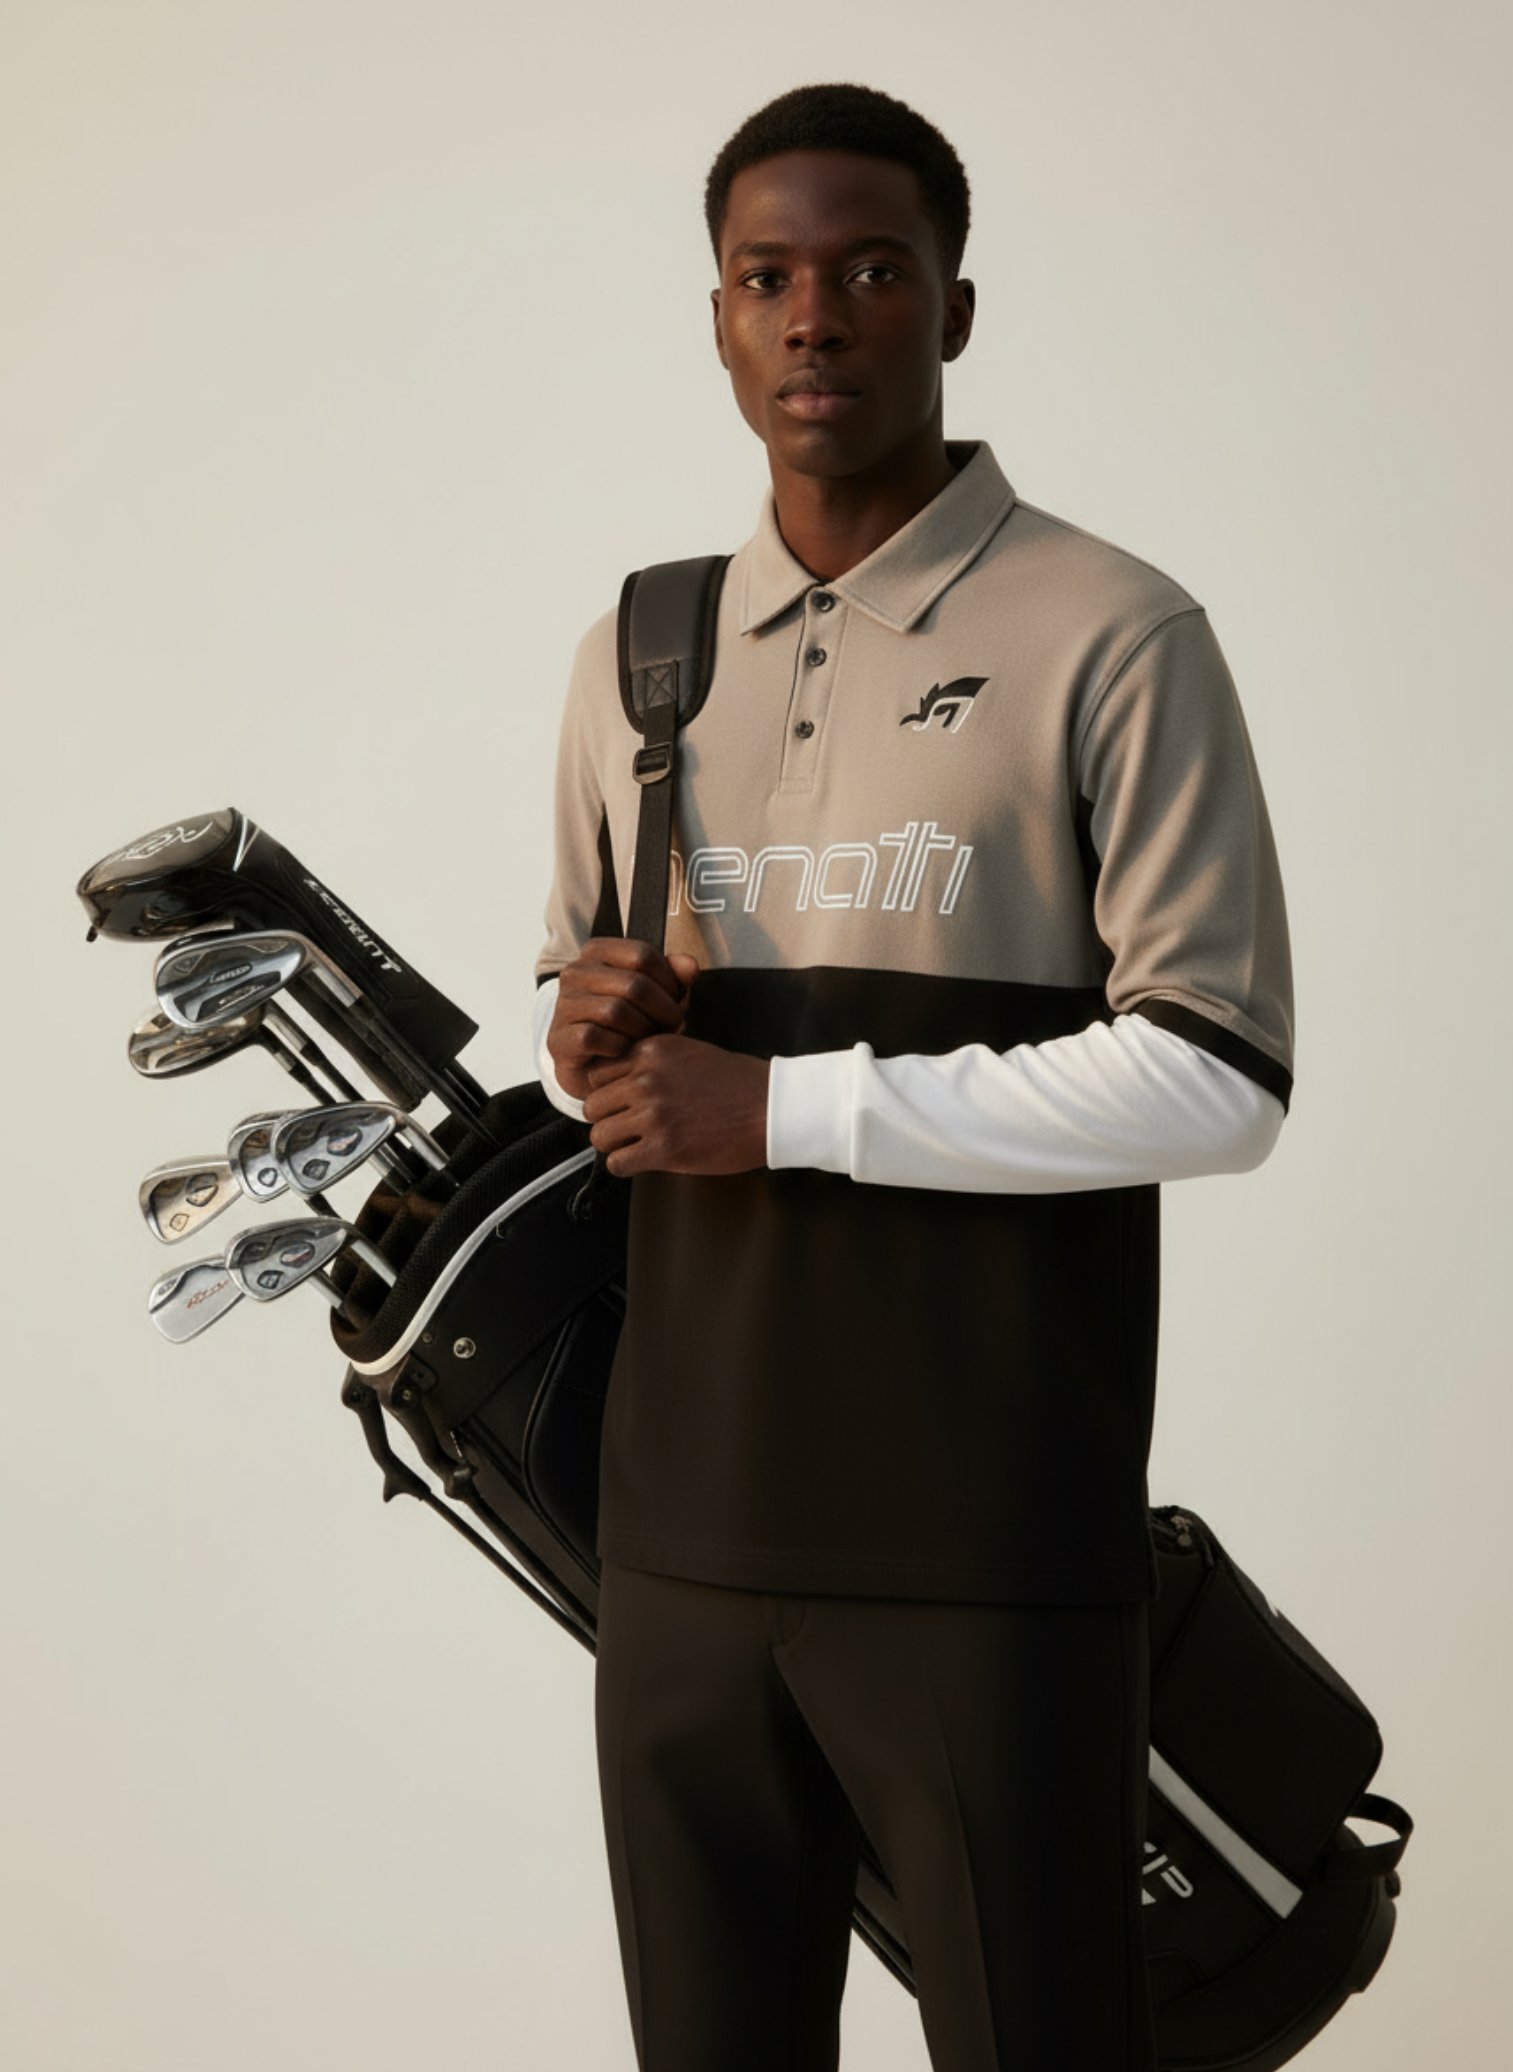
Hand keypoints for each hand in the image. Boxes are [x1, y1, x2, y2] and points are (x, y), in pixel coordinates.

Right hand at [548, 939, 700, 1099]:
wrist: (594, 1066)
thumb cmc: (629, 1025)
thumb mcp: (657, 997)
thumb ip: (675, 977)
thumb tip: (690, 966)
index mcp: (597, 952)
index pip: (642, 954)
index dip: (669, 981)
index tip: (676, 1001)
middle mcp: (575, 972)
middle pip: (634, 985)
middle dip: (662, 1010)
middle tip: (673, 1026)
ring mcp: (564, 1005)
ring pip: (616, 1012)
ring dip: (643, 1031)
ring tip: (651, 1039)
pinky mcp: (559, 1037)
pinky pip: (595, 1038)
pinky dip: (618, 1048)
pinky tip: (625, 1052)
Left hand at [581, 1033, 770, 1176]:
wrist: (771, 1108)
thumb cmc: (736, 1083)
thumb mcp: (688, 1052)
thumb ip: (651, 1062)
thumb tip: (616, 1084)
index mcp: (649, 1052)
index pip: (597, 1075)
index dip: (608, 1092)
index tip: (624, 1104)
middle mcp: (645, 1079)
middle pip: (592, 1106)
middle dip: (608, 1119)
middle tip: (630, 1128)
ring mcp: (653, 1114)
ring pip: (599, 1135)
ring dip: (615, 1143)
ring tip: (638, 1144)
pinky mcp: (664, 1147)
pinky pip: (617, 1163)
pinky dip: (626, 1165)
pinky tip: (645, 1159)